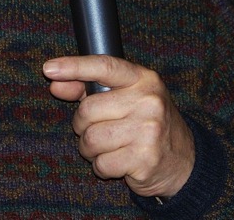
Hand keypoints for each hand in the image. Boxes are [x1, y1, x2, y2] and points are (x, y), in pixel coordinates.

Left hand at [43, 55, 194, 198]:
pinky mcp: (145, 159)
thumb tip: (55, 84)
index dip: (73, 66)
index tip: (49, 69)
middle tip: (97, 130)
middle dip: (83, 125)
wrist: (184, 161)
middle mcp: (149, 101)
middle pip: (88, 110)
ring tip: (107, 147)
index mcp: (143, 79)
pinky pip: (101, 163)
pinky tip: (117, 162)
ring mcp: (149, 130)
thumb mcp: (124, 98)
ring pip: (91, 139)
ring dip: (90, 148)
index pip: (103, 66)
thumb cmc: (146, 123)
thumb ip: (88, 88)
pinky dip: (101, 167)